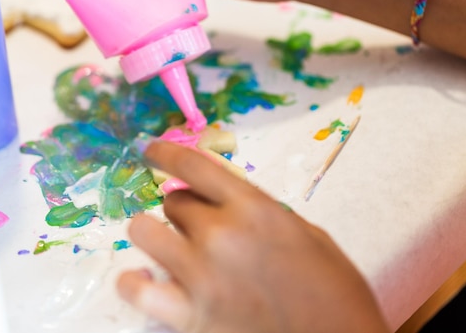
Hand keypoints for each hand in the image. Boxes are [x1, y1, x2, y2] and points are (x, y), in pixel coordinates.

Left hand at [118, 141, 389, 332]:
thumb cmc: (333, 294)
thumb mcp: (306, 235)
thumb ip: (258, 213)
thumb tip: (221, 202)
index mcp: (255, 210)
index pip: (194, 166)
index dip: (165, 154)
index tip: (150, 150)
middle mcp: (223, 235)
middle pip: (173, 202)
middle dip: (182, 210)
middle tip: (196, 226)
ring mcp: (202, 276)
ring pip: (145, 232)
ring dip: (153, 235)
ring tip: (166, 246)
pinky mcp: (190, 316)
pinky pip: (135, 287)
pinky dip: (131, 281)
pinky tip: (140, 277)